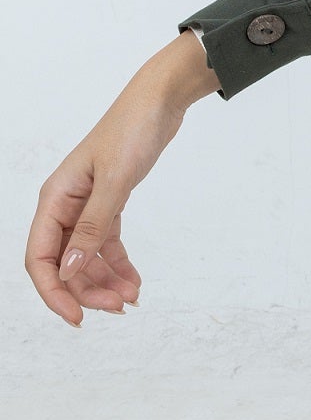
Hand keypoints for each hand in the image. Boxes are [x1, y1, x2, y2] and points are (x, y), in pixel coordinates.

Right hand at [25, 44, 206, 324]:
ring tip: (131, 299)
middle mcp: (65, 205)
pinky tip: (134, 283)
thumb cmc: (132, 130)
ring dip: (104, 282)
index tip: (77, 317)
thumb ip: (92, 226)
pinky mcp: (109, 203)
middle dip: (87, 290)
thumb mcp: (114, 180)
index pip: (40, 257)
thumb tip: (68, 269)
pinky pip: (107, 245)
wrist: (160, 101)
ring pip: (85, 258)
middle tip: (119, 308)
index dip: (53, 291)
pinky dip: (118, 266)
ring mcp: (86, 206)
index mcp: (55, 198)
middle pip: (64, 263)